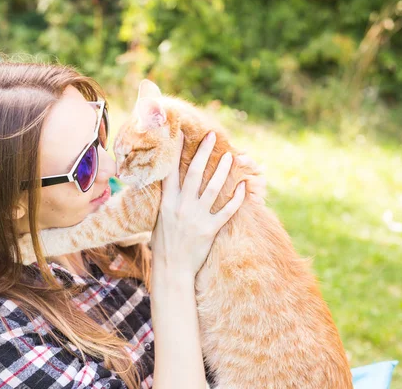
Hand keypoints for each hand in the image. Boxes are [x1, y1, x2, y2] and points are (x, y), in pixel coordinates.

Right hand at [150, 131, 245, 281]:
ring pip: (213, 188)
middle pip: (194, 173)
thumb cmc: (164, 244)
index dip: (176, 150)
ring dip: (222, 170)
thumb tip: (170, 183)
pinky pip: (226, 211)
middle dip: (203, 152)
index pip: (171, 171)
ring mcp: (196, 218)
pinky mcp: (209, 230)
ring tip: (229, 156)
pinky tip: (242, 187)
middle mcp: (181, 207)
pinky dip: (236, 198)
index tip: (181, 133)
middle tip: (211, 136)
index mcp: (166, 203)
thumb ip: (167, 200)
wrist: (171, 268)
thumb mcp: (159, 218)